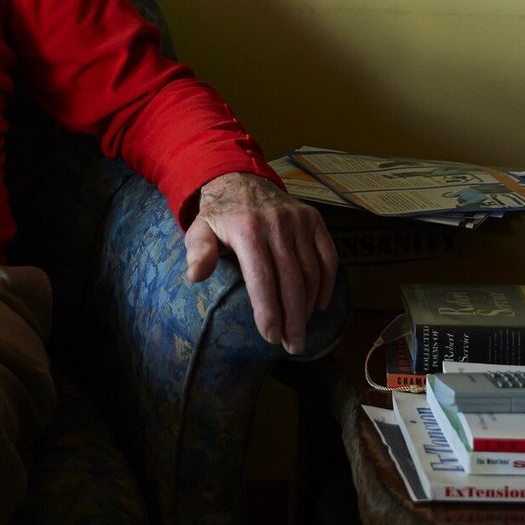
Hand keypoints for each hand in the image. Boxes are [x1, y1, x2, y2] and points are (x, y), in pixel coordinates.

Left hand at [183, 171, 336, 354]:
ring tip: (300, 330)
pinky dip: (327, 283)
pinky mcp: (314, 218)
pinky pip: (328, 255)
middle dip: (293, 319)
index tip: (270, 337)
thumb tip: (195, 276)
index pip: (262, 278)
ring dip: (308, 306)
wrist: (242, 178)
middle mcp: (276, 223)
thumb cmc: (220, 214)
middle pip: (291, 280)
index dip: (268, 310)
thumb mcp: (200, 229)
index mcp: (246, 228)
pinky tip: (319, 305)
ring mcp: (298, 220)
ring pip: (311, 271)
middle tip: (293, 346)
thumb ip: (198, 252)